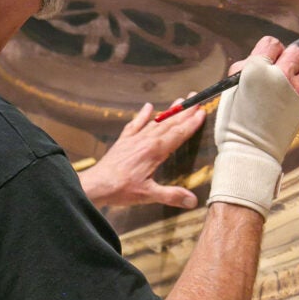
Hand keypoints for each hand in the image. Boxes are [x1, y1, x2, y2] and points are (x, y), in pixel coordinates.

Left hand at [79, 100, 205, 209]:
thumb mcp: (148, 194)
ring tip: (180, 100)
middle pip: (170, 123)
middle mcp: (146, 141)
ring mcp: (134, 139)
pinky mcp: (123, 141)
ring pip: (155, 121)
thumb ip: (171, 195)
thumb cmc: (121, 189)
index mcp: (155, 151)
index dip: (191, 123)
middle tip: (197, 99)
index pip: (178, 134)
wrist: (96, 185)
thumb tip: (193, 200)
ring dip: (169, 111)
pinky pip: (135, 124)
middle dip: (185, 111)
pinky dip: (142, 115)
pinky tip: (148, 106)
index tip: (202, 112)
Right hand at [208, 34, 298, 218]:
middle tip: (278, 72)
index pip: (272, 44)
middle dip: (288, 58)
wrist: (251, 152)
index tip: (265, 60)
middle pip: (296, 52)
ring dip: (296, 76)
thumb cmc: (234, 124)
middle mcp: (280, 74)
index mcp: (257, 68)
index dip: (268, 52)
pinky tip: (287, 104)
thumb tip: (255, 62)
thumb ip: (245, 70)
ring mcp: (296, 89)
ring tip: (282, 91)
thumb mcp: (230, 90)